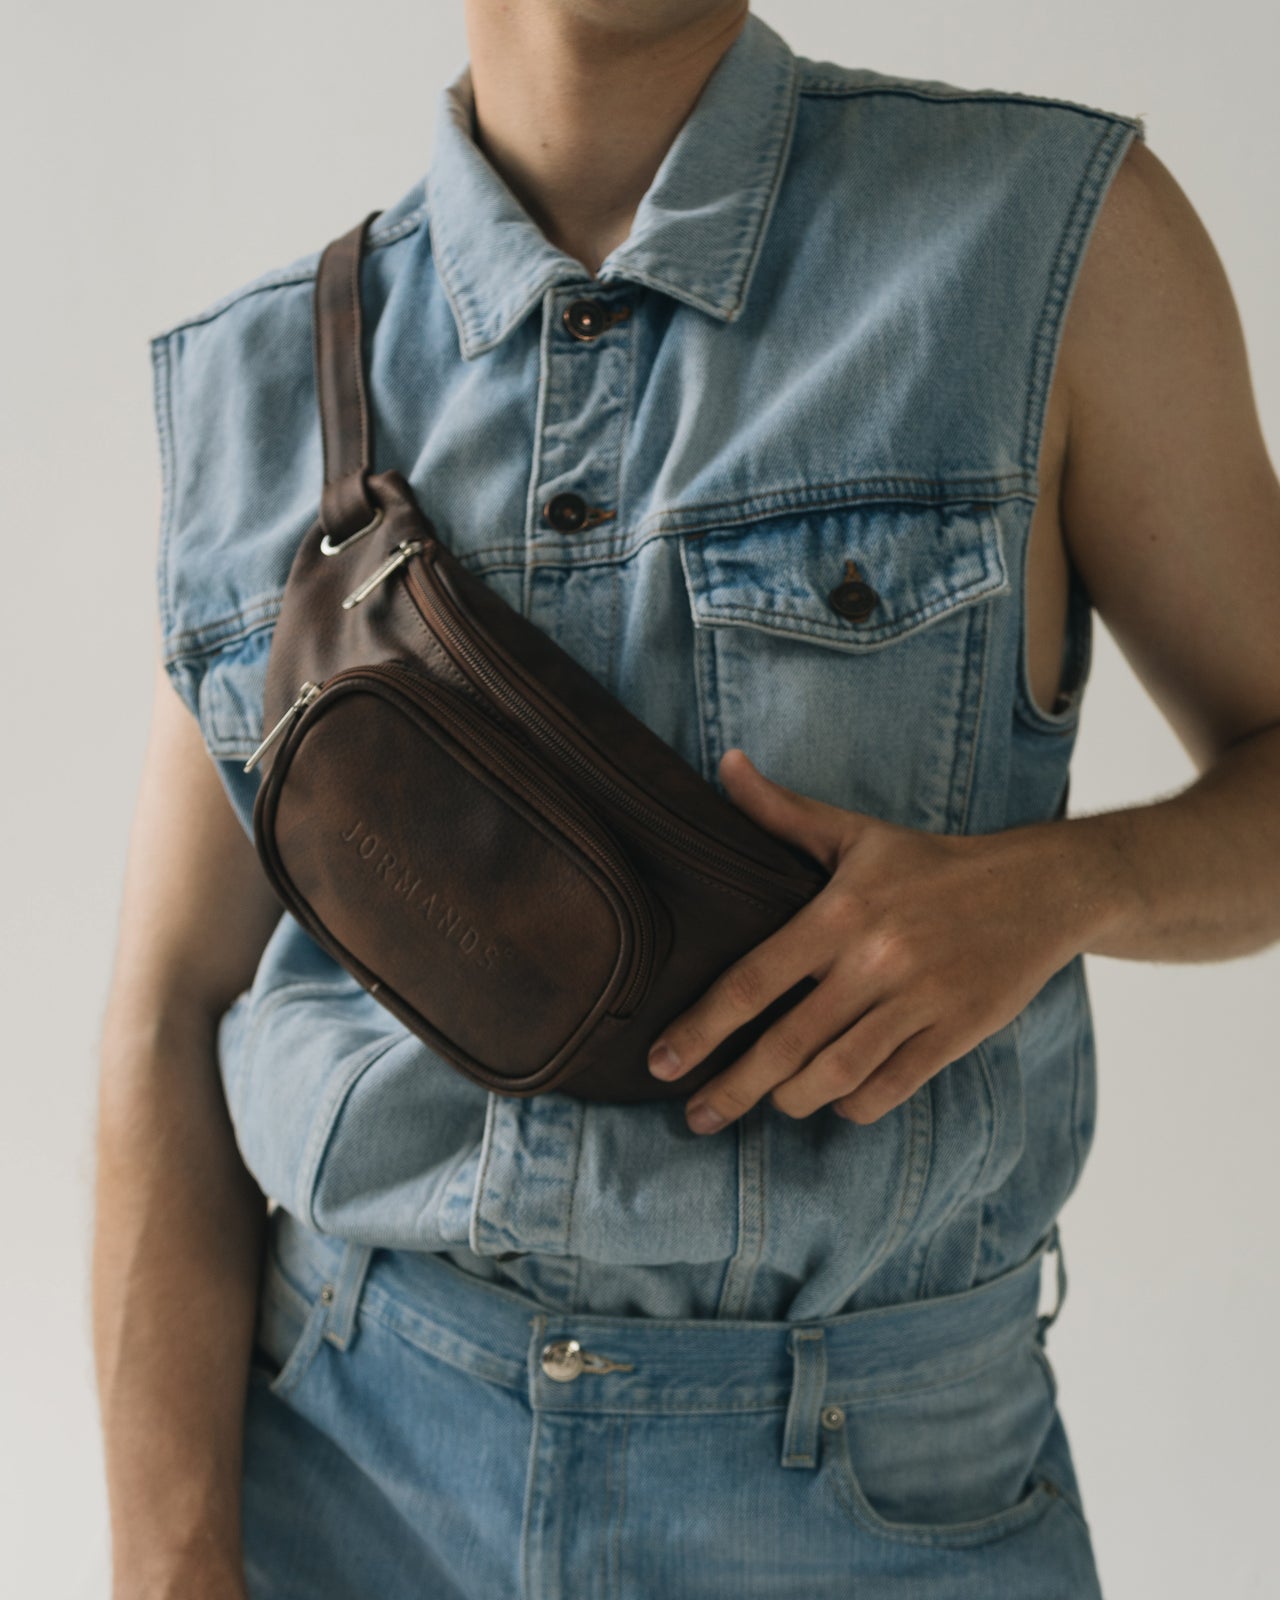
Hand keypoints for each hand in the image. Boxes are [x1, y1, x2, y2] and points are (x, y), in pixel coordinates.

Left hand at [648, 748, 1090, 1133]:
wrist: (1038, 887)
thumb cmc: (930, 864)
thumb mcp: (854, 834)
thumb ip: (782, 811)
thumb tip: (725, 763)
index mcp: (841, 913)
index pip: (754, 981)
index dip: (701, 1028)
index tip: (661, 1061)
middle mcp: (876, 960)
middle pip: (786, 1044)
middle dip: (732, 1088)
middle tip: (694, 1115)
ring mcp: (918, 1001)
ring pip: (836, 1075)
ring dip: (791, 1100)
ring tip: (767, 1103)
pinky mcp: (956, 1032)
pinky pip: (890, 1088)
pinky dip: (853, 1104)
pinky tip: (833, 1100)